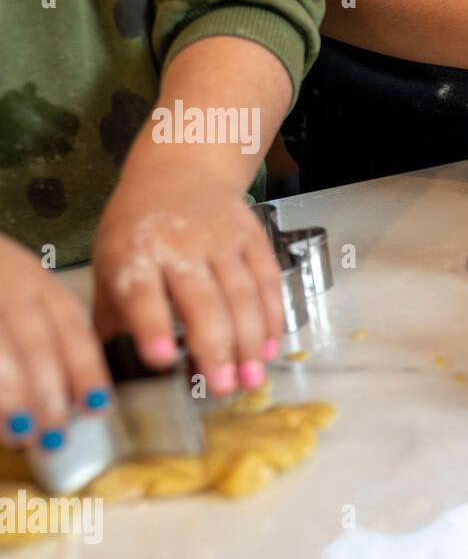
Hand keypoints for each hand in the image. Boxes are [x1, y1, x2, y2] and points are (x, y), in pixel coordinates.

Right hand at [0, 234, 110, 449]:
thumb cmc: (1, 293)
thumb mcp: (33, 301)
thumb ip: (57, 342)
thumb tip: (86, 402)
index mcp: (41, 288)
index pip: (72, 330)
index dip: (86, 371)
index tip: (96, 407)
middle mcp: (10, 289)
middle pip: (35, 343)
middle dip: (49, 392)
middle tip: (56, 434)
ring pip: (0, 352)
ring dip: (13, 397)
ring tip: (22, 433)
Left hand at [91, 169, 283, 397]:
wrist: (182, 170)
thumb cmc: (138, 226)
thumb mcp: (108, 262)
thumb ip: (111, 314)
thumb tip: (103, 366)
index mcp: (135, 253)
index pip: (143, 294)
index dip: (153, 326)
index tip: (162, 360)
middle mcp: (180, 245)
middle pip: (204, 301)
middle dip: (216, 348)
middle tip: (223, 388)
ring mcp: (222, 240)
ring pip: (243, 296)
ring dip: (250, 342)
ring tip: (251, 378)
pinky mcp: (253, 238)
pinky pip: (268, 282)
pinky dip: (273, 318)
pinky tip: (271, 348)